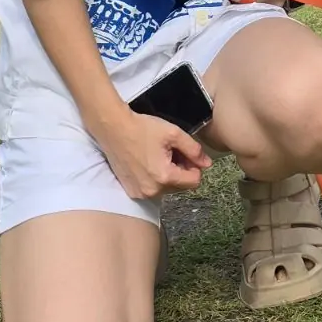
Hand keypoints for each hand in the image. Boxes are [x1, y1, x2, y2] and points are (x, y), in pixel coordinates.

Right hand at [98, 110, 212, 200]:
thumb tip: (207, 164)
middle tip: (172, 152)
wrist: (113, 128)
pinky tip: (148, 162)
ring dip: (168, 175)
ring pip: (167, 188)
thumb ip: (194, 150)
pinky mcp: (130, 191)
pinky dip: (155, 178)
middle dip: (181, 170)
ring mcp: (139, 193)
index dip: (195, 166)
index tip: (186, 153)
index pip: (194, 181)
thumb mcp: (174, 134)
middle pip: (180, 186)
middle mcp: (152, 191)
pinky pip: (152, 189)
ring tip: (159, 155)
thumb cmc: (143, 128)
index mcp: (164, 177)